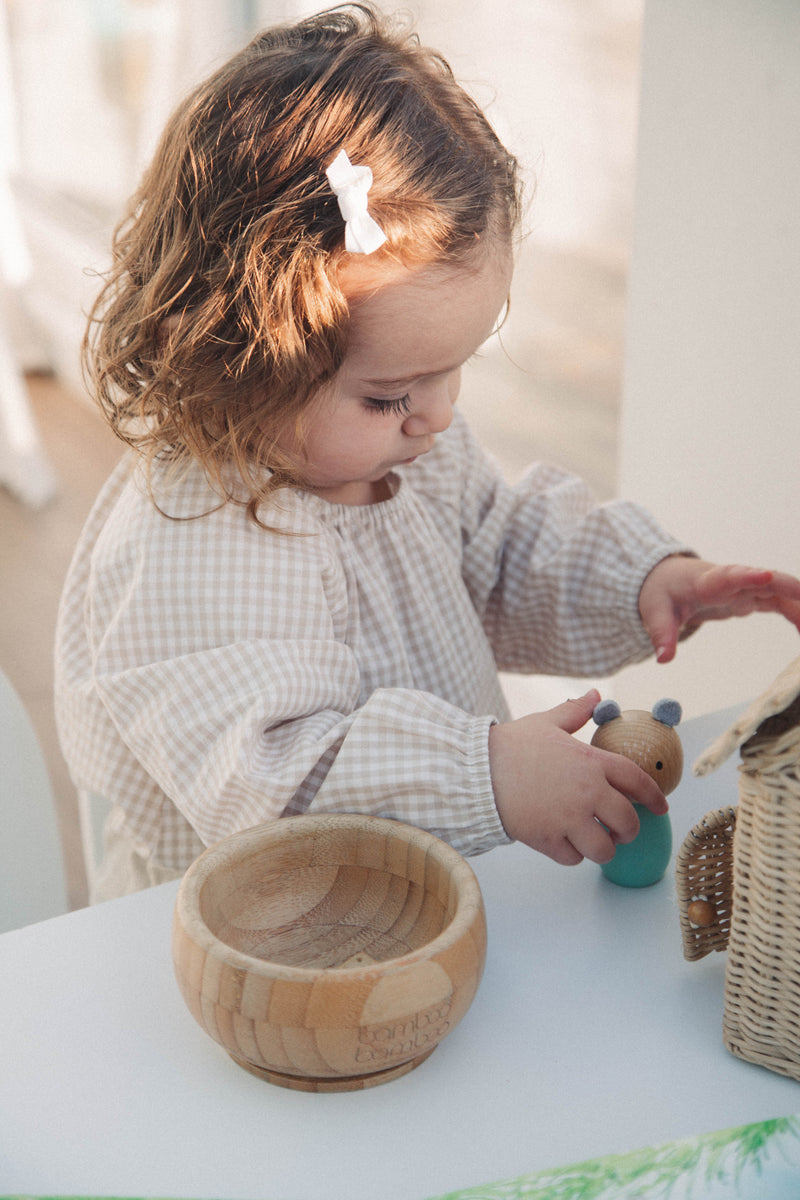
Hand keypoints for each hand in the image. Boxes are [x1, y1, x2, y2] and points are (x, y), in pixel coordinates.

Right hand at [488, 690, 667, 865]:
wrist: (475, 770)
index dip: (654, 797)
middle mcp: (586, 792)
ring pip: (604, 849)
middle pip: (627, 822)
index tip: (661, 807)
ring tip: (595, 842)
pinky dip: (573, 855)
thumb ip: (574, 711)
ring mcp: (568, 818)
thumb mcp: (546, 722)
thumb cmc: (510, 745)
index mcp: (591, 762)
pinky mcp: (547, 839)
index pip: (637, 781)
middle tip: (620, 831)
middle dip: (629, 830)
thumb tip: (594, 694)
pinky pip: (573, 859)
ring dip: (604, 849)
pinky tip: (565, 844)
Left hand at [639, 557, 799, 663]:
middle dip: (788, 588)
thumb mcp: (655, 613)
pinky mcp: (751, 596)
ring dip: (798, 606)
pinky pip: (778, 603)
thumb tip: (663, 658)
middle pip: (765, 581)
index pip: (729, 577)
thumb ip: (662, 635)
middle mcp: (731, 581)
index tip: (767, 576)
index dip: (749, 576)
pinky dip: (794, 614)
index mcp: (706, 583)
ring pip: (778, 592)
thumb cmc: (662, 592)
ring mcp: (744, 586)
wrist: (667, 578)